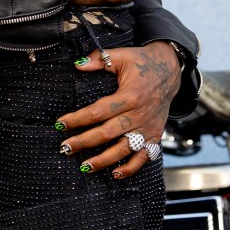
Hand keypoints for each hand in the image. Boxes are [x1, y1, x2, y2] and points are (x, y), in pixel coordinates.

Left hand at [55, 42, 181, 176]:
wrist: (169, 71)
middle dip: (84, 142)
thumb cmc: (142, 63)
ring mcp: (147, 128)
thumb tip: (78, 64)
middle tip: (65, 148)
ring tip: (85, 167)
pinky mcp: (154, 136)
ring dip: (103, 160)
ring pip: (123, 149)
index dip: (78, 119)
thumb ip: (99, 59)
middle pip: (107, 133)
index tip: (61, 124)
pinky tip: (115, 174)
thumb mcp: (121, 56)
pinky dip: (131, 168)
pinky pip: (144, 157)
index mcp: (129, 96)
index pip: (98, 111)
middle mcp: (138, 115)